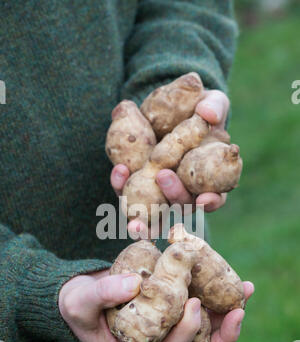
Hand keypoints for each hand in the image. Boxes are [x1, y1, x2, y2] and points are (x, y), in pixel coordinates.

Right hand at [59, 271, 253, 341]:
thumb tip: (135, 283)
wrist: (81, 297)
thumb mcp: (80, 301)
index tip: (194, 301)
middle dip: (223, 334)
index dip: (187, 331)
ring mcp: (169, 337)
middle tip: (238, 308)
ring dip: (228, 318)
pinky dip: (218, 302)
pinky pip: (203, 317)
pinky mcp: (174, 319)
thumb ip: (102, 293)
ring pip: (208, 337)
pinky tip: (231, 283)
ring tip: (244, 289)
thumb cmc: (77, 304)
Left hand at [111, 89, 229, 237]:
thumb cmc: (198, 108)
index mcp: (209, 178)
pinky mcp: (137, 183)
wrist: (169, 107)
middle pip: (181, 204)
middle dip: (173, 196)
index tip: (205, 199)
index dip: (211, 202)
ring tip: (134, 224)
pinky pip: (128, 190)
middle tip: (164, 176)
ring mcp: (159, 190)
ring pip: (153, 212)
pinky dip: (121, 185)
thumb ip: (214, 106)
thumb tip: (208, 113)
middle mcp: (184, 190)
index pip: (215, 197)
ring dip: (143, 221)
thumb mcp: (211, 101)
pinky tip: (119, 171)